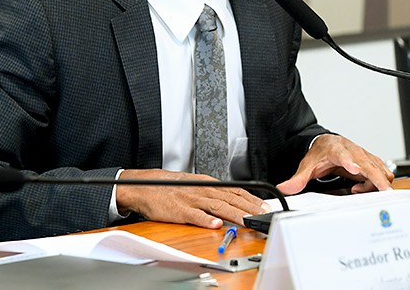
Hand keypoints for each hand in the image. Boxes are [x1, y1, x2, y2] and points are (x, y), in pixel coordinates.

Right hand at [116, 169, 269, 228]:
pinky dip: (206, 220)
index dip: (251, 199)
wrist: (145, 186)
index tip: (264, 207)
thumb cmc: (171, 187)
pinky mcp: (180, 211)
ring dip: (234, 214)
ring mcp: (192, 200)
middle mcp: (203, 190)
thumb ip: (214, 193)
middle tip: (262, 215)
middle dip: (249, 208)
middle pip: (231, 199)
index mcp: (208, 183)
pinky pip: (195, 216)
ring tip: (247, 220)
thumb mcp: (196, 185)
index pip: (235, 191)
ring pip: (218, 206)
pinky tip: (216, 225)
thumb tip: (234, 199)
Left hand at [276, 135, 393, 194]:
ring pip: (379, 169)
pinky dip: (377, 183)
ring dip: (374, 183)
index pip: (343, 154)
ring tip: (356, 190)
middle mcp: (353, 150)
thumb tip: (283, 189)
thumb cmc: (320, 154)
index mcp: (335, 149)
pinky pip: (382, 173)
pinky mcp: (371, 161)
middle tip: (383, 192)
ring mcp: (364, 156)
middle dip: (376, 178)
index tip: (355, 170)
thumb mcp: (307, 166)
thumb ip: (297, 179)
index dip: (350, 162)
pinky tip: (362, 188)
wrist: (327, 143)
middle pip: (368, 164)